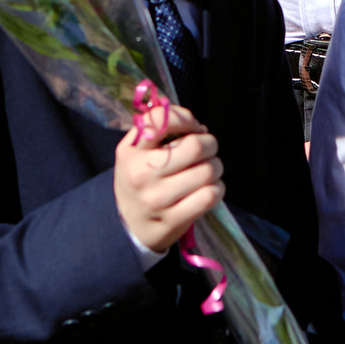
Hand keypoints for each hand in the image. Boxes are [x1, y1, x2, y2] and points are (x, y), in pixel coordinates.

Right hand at [111, 102, 220, 253]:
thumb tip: (195, 125)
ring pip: (207, 171)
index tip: (192, 127)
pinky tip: (210, 188)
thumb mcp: (134, 150)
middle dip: (210, 143)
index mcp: (132, 152)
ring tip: (208, 170)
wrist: (126, 225)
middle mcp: (142, 174)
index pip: (161, 120)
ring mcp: (158, 200)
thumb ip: (156, 128)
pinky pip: (209, 196)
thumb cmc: (138, 178)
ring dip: (216, 167)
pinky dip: (217, 188)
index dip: (186, 118)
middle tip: (207, 149)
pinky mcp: (173, 220)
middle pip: (195, 146)